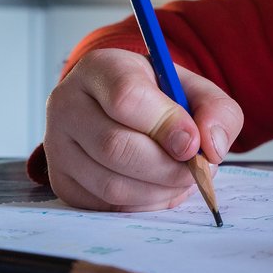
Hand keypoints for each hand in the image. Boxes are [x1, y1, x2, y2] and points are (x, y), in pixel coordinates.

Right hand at [42, 48, 243, 211]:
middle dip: (167, 167)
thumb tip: (212, 146)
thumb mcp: (192, 88)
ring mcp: (57, 145)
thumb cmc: (158, 96)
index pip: (126, 97)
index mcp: (101, 68)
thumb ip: (215, 109)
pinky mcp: (61, 180)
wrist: (119, 108)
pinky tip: (159, 188)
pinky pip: (104, 205)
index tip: (193, 143)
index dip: (166, 125)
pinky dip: (142, 204)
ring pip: (110, 183)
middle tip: (196, 169)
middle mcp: (68, 104)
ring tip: (181, 178)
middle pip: (116, 147)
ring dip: (158, 190)